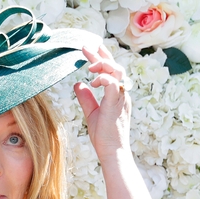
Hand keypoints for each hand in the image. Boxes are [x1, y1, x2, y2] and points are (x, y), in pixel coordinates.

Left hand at [73, 45, 132, 161]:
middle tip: (85, 47)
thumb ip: (86, 98)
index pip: (110, 70)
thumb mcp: (91, 112)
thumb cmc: (103, 134)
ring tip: (89, 65)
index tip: (88, 48)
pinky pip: (114, 85)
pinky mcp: (116, 105)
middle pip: (115, 66)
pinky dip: (104, 79)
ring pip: (118, 72)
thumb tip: (78, 84)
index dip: (101, 57)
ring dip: (103, 65)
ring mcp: (121, 98)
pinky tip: (93, 81)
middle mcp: (122, 93)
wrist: (112, 151)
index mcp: (116, 93)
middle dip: (100, 54)